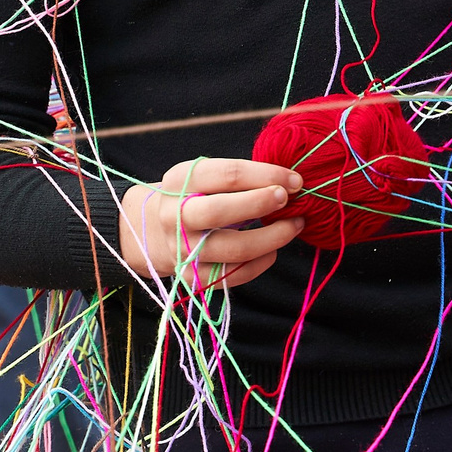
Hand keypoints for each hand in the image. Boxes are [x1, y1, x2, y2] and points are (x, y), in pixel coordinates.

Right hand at [117, 157, 304, 291]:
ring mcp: (182, 249)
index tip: (295, 179)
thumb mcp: (205, 176)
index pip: (227, 174)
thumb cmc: (195, 197)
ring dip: (272, 237)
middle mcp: (175, 216)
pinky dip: (261, 262)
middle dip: (260, 203)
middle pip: (219, 211)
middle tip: (288, 199)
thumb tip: (290, 182)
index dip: (266, 175)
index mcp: (180, 181)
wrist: (156, 232)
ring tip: (294, 225)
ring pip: (233, 248)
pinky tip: (273, 249)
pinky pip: (234, 275)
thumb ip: (240, 178)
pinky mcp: (192, 277)